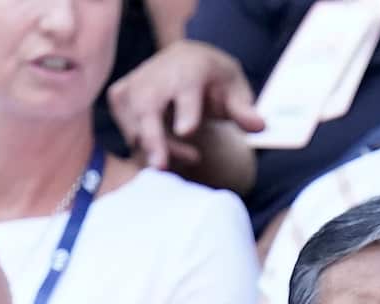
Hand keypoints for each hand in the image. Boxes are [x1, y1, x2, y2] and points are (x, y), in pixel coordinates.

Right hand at [108, 40, 264, 170]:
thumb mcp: (236, 91)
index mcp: (191, 67)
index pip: (186, 89)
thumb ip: (244, 110)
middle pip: (148, 107)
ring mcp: (135, 82)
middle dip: (153, 137)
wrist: (186, 60)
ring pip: (136, 125)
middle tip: (160, 167)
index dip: (186, 110)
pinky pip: (126, 128)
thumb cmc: (215, 82)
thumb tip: (259, 126)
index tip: (187, 131)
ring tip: (190, 155)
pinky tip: (165, 146)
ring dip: (159, 149)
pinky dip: (143, 144)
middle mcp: (158, 71)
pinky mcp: (119, 94)